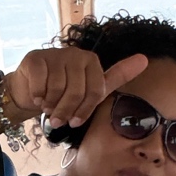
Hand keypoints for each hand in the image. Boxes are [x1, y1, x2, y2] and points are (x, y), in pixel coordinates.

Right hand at [6, 49, 147, 129]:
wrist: (30, 88)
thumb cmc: (65, 90)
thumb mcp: (91, 87)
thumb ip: (117, 76)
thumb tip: (145, 59)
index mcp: (92, 61)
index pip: (96, 92)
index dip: (84, 111)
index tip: (75, 121)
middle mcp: (75, 53)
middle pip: (76, 92)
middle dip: (66, 112)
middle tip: (58, 119)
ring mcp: (55, 54)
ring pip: (57, 90)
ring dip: (51, 106)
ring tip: (48, 107)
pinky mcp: (36, 58)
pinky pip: (41, 86)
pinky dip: (39, 97)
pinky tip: (38, 98)